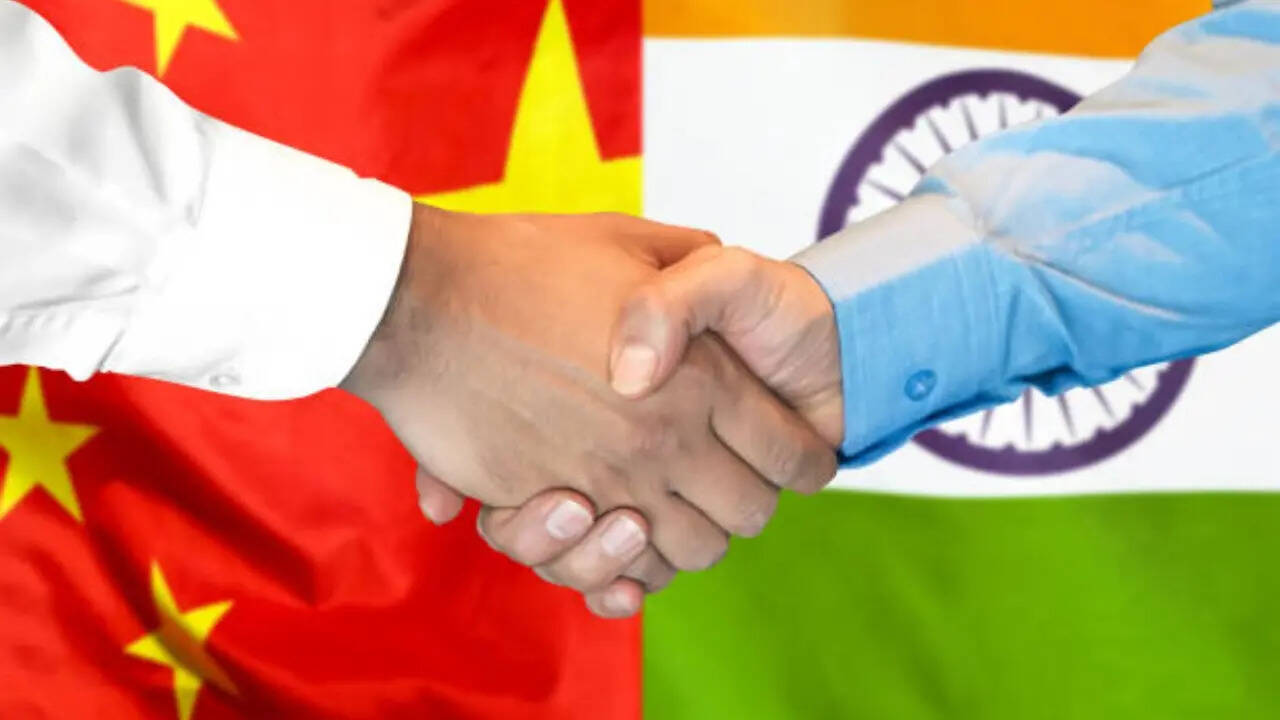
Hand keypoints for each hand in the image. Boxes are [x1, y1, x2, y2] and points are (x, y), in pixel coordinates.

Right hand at [343, 207, 835, 590]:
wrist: (420, 299)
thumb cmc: (519, 261)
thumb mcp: (627, 238)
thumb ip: (689, 262)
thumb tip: (717, 273)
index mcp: (702, 376)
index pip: (792, 454)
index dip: (806, 463)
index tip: (799, 462)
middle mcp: (664, 439)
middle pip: (747, 515)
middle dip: (749, 504)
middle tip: (730, 482)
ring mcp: (606, 482)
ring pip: (687, 555)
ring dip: (686, 541)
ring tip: (670, 509)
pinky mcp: (546, 509)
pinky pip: (610, 577)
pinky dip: (625, 578)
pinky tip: (624, 551)